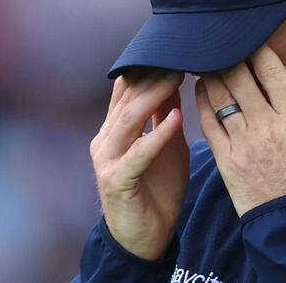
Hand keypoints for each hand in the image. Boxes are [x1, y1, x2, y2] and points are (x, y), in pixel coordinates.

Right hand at [90, 70, 188, 259]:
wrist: (144, 237)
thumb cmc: (156, 189)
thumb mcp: (165, 145)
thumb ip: (164, 116)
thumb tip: (174, 80)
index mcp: (115, 129)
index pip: (126, 90)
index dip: (146, 68)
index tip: (171, 47)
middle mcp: (106, 140)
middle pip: (127, 99)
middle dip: (153, 76)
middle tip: (179, 53)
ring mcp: (108, 160)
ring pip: (129, 119)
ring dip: (154, 96)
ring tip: (177, 76)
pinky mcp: (118, 181)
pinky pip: (139, 153)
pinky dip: (158, 134)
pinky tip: (176, 118)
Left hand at [194, 44, 285, 216]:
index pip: (271, 71)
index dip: (257, 49)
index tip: (248, 37)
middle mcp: (267, 125)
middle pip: (240, 78)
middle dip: (228, 55)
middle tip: (219, 41)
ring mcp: (244, 143)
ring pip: (220, 96)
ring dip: (211, 73)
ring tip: (205, 58)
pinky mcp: (226, 160)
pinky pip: (209, 123)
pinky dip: (202, 101)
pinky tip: (200, 88)